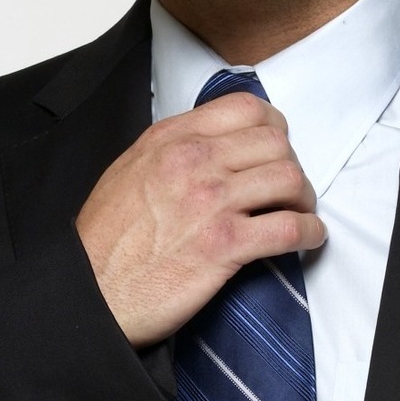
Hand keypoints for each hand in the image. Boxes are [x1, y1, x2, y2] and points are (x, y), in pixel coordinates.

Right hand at [76, 92, 324, 346]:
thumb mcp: (129, 171)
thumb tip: (215, 144)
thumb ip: (172, 149)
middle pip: (276, 143)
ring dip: (304, 200)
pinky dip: (310, 233)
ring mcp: (210, 202)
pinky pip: (289, 228)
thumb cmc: (105, 241)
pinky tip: (308, 240)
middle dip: (292, 166)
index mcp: (171, 139)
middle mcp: (193, 162)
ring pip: (289, 180)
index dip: (274, 127)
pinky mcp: (223, 246)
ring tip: (299, 214)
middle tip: (289, 190)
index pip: (246, 108)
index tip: (277, 148)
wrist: (89, 293)